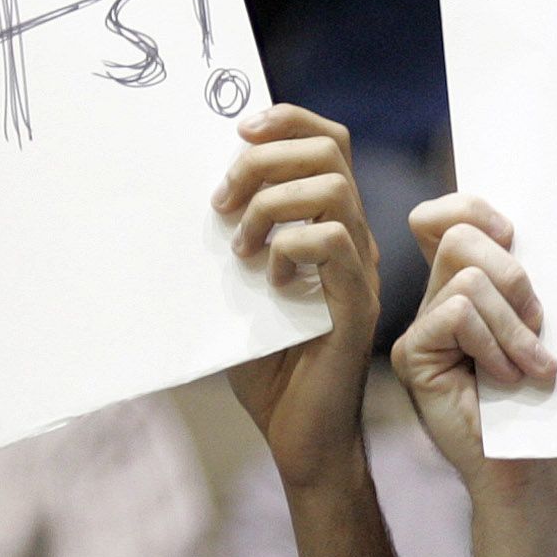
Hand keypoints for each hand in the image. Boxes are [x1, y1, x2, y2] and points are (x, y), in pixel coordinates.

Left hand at [218, 103, 381, 495]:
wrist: (297, 435)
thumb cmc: (267, 367)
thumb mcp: (238, 289)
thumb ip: (231, 240)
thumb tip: (196, 194)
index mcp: (330, 226)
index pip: (328, 142)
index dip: (286, 121)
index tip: (237, 133)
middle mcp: (354, 240)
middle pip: (329, 152)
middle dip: (265, 161)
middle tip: (223, 202)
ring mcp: (360, 270)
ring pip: (333, 190)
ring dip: (272, 205)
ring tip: (240, 245)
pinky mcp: (357, 305)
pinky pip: (334, 245)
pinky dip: (290, 249)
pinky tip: (269, 281)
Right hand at [392, 194, 556, 487]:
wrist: (538, 464)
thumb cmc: (549, 396)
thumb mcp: (546, 322)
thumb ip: (528, 276)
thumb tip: (529, 230)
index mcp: (468, 282)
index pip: (450, 214)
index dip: (478, 210)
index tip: (515, 240)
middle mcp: (438, 298)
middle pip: (459, 234)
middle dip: (513, 274)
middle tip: (538, 324)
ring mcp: (421, 327)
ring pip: (468, 279)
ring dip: (513, 324)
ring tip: (531, 365)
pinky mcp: (413, 355)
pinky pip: (457, 313)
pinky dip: (494, 343)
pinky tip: (506, 379)